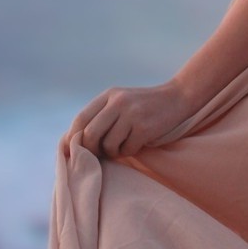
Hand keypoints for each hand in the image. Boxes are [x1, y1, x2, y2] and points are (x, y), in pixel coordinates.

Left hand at [63, 81, 203, 158]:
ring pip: (108, 144)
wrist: (178, 97)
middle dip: (91, 149)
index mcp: (109, 95)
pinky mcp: (145, 127)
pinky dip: (129, 151)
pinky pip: (126, 149)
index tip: (71, 151)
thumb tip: (69, 142)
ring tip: (122, 145)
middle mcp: (118, 103)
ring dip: (112, 151)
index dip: (73, 137)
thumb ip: (99, 116)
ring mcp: (132, 114)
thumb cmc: (145, 105)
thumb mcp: (120, 102)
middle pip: (91, 134)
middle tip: (98, 153)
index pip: (81, 119)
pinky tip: (136, 143)